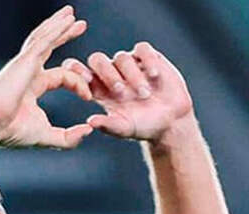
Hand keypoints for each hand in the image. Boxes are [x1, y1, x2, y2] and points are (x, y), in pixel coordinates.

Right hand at [0, 5, 93, 148]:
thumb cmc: (11, 132)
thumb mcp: (47, 136)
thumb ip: (68, 137)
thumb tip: (89, 130)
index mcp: (32, 86)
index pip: (61, 77)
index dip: (78, 84)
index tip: (89, 97)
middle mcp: (27, 71)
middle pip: (49, 47)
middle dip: (64, 34)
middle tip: (79, 24)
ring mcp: (24, 63)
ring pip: (44, 37)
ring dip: (58, 24)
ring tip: (71, 14)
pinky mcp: (24, 60)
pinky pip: (43, 40)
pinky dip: (56, 29)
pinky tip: (67, 19)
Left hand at [63, 42, 193, 142]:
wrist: (172, 121)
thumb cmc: (144, 126)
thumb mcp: (125, 129)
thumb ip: (108, 125)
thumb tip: (90, 121)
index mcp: (100, 89)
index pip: (80, 74)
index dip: (77, 71)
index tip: (85, 79)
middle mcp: (112, 73)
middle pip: (97, 60)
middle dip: (107, 74)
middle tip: (119, 91)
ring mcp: (130, 63)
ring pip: (121, 57)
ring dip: (132, 76)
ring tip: (145, 95)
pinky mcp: (149, 57)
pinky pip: (142, 49)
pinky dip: (147, 60)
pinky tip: (154, 75)